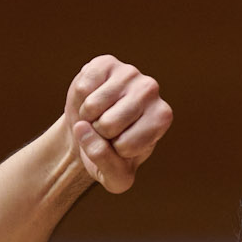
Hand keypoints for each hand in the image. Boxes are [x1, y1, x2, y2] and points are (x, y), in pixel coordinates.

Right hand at [63, 56, 171, 192]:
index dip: (114, 152)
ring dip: (87, 118)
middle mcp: (151, 90)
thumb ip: (105, 165)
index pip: (126, 145)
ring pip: (92, 106)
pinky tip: (91, 99)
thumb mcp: (114, 178)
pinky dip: (79, 100)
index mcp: (161, 118)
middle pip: (108, 125)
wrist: (91, 131)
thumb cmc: (110, 156)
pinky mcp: (105, 63)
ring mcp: (129, 73)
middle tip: (106, 130)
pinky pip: (82, 88)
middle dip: (99, 134)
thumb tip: (82, 128)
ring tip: (98, 116)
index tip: (120, 145)